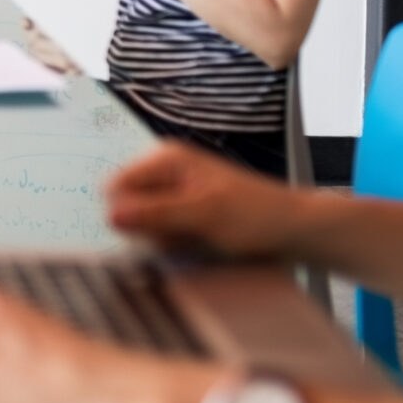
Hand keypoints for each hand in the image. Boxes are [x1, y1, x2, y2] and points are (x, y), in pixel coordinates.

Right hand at [106, 140, 310, 259]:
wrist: (292, 231)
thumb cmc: (253, 215)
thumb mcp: (204, 215)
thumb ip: (157, 214)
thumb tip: (110, 215)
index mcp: (166, 158)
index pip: (117, 185)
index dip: (121, 212)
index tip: (138, 233)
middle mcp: (164, 171)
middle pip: (127, 205)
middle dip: (144, 228)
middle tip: (177, 237)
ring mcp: (172, 192)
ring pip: (142, 223)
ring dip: (160, 239)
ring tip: (191, 241)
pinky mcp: (181, 212)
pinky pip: (159, 231)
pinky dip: (171, 243)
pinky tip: (193, 244)